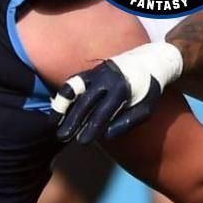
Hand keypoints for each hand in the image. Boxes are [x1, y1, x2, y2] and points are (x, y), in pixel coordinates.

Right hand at [52, 41, 182, 141]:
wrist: (148, 61)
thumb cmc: (147, 90)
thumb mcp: (145, 108)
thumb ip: (127, 122)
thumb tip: (105, 135)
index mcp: (123, 88)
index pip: (103, 111)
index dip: (91, 127)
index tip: (82, 142)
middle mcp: (106, 78)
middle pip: (85, 102)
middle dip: (73, 120)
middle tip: (63, 137)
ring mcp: (95, 73)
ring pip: (73, 90)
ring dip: (62, 107)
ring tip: (53, 124)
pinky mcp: (89, 71)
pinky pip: (72, 83)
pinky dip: (62, 97)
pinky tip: (57, 111)